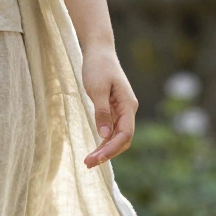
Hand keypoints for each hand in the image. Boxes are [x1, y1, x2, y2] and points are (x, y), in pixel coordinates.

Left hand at [81, 47, 137, 167]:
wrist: (98, 51)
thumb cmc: (98, 67)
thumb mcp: (97, 89)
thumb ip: (101, 112)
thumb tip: (104, 135)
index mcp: (128, 105)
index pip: (124, 135)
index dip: (111, 149)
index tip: (95, 159)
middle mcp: (128, 110)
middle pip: (122, 139)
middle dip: (107, 154)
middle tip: (87, 164)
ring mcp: (121, 110)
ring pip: (116, 137)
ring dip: (104, 150)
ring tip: (88, 161)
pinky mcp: (113, 109)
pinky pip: (111, 130)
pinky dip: (103, 141)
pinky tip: (94, 149)